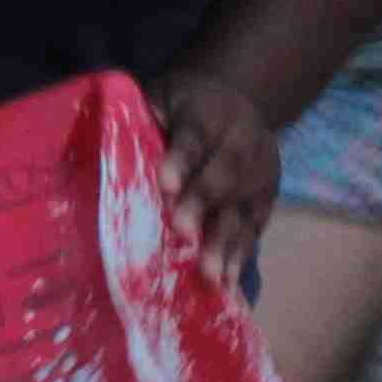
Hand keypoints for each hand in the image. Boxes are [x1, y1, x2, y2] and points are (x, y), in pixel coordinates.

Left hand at [153, 71, 280, 273]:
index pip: (194, 136)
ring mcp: (262, 172)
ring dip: (226, 243)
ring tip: (212, 275)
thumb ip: (145, 117)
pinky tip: (229, 285)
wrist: (238, 101)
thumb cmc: (182, 105)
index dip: (181, 161)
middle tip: (183, 234)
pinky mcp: (268, 199)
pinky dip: (241, 256)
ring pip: (243, 207)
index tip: (165, 185)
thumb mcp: (162, 97)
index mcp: (212, 111)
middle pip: (224, 174)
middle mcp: (245, 141)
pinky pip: (255, 229)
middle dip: (203, 205)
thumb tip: (113, 150)